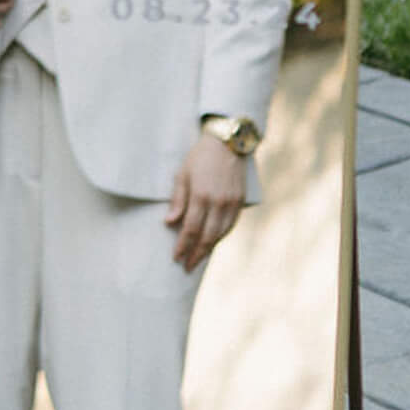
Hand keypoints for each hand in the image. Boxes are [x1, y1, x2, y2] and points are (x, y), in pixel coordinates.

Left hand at [165, 134, 245, 271]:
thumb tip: (169, 222)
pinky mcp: (240, 201)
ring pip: (221, 233)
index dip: (183, 246)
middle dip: (196, 254)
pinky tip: (214, 243)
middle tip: (187, 266)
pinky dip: (222, 237)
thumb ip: (177, 200)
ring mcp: (231, 202)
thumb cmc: (200, 157)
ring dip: (209, 249)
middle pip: (207, 236)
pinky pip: (231, 225)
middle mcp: (218, 202)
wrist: (228, 143)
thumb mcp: (182, 174)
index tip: (176, 257)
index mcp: (201, 195)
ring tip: (199, 259)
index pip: (190, 229)